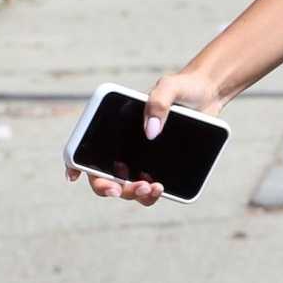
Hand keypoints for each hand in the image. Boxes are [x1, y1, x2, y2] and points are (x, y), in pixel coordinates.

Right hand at [65, 68, 222, 207]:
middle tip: (120, 189)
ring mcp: (142, 160)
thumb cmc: (183, 87)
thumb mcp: (170, 87)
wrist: (209, 96)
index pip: (85, 145)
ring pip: (127, 187)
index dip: (74, 162)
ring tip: (151, 187)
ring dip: (132, 194)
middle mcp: (124, 146)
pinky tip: (160, 189)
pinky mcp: (161, 168)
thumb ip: (159, 102)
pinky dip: (150, 195)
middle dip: (107, 187)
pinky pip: (150, 189)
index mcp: (115, 126)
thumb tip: (151, 132)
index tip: (74, 175)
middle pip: (104, 175)